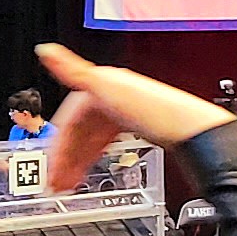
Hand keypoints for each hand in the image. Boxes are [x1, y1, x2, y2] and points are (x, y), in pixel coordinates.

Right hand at [36, 42, 231, 192]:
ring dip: (79, 162)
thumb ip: (74, 71)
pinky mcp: (141, 126)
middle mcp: (114, 96)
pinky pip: (109, 143)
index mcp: (102, 86)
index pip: (67, 118)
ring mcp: (127, 111)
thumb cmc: (154, 109)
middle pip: (80, 132)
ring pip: (93, 139)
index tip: (50, 171)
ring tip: (71, 185)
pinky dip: (97, 157)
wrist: (191, 129)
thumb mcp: (107, 87)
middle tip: (57, 185)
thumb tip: (45, 50)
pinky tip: (95, 170)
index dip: (56, 147)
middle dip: (66, 160)